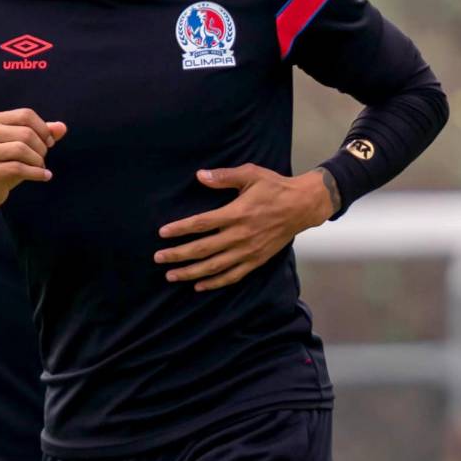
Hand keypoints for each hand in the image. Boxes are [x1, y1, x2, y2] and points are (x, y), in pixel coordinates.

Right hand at [0, 108, 66, 211]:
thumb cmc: (7, 162)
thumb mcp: (25, 145)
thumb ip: (43, 134)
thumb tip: (62, 127)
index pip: (26, 115)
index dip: (43, 129)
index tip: (49, 143)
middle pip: (26, 133)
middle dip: (41, 148)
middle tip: (42, 159)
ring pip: (22, 149)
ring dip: (38, 161)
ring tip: (40, 168)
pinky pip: (18, 168)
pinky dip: (37, 173)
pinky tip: (45, 176)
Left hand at [155, 165, 335, 291]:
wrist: (303, 206)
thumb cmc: (274, 187)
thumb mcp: (250, 174)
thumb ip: (224, 177)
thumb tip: (200, 175)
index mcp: (236, 213)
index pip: (201, 224)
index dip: (180, 229)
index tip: (162, 233)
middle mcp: (240, 235)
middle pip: (202, 249)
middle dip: (178, 255)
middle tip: (158, 258)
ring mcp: (248, 251)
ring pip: (215, 266)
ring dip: (191, 273)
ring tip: (171, 276)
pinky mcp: (257, 260)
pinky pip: (233, 276)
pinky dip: (215, 283)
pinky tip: (199, 286)